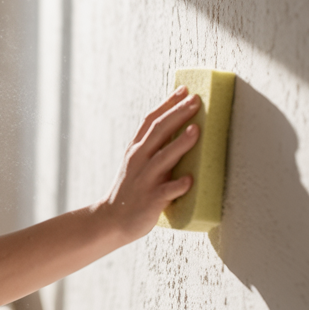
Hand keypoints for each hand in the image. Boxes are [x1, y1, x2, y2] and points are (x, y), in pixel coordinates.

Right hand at [91, 86, 201, 242]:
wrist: (111, 219)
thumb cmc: (132, 190)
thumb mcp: (138, 163)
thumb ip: (155, 148)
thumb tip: (181, 130)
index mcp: (136, 149)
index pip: (151, 120)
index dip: (168, 104)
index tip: (184, 89)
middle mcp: (139, 160)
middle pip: (159, 132)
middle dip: (178, 114)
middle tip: (196, 100)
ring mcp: (145, 180)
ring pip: (163, 158)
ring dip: (180, 144)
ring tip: (196, 130)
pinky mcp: (151, 200)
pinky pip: (166, 191)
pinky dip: (178, 185)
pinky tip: (190, 180)